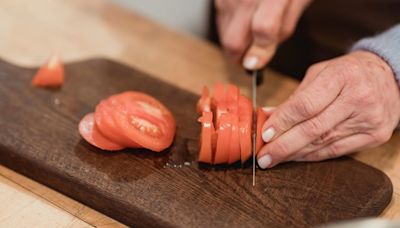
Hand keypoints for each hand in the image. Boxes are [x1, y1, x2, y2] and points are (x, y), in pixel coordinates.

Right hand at [215, 0, 310, 69]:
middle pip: (233, 40)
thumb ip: (284, 26)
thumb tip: (262, 54)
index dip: (260, 53)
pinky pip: (220, 19)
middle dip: (240, 56)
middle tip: (250, 58)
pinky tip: (243, 19)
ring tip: (251, 31)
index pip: (264, 30)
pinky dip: (230, 26)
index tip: (255, 66)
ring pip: (224, 33)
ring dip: (235, 41)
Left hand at [257, 51, 399, 168]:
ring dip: (295, 154)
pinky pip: (337, 151)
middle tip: (263, 156)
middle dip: (284, 145)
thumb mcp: (320, 73)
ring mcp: (369, 120)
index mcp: (342, 76)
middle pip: (314, 129)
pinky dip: (313, 156)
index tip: (264, 133)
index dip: (283, 122)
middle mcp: (358, 98)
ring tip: (274, 159)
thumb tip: (268, 115)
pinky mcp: (374, 136)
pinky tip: (296, 158)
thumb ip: (295, 96)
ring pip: (323, 143)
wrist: (389, 76)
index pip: (306, 105)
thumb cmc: (348, 72)